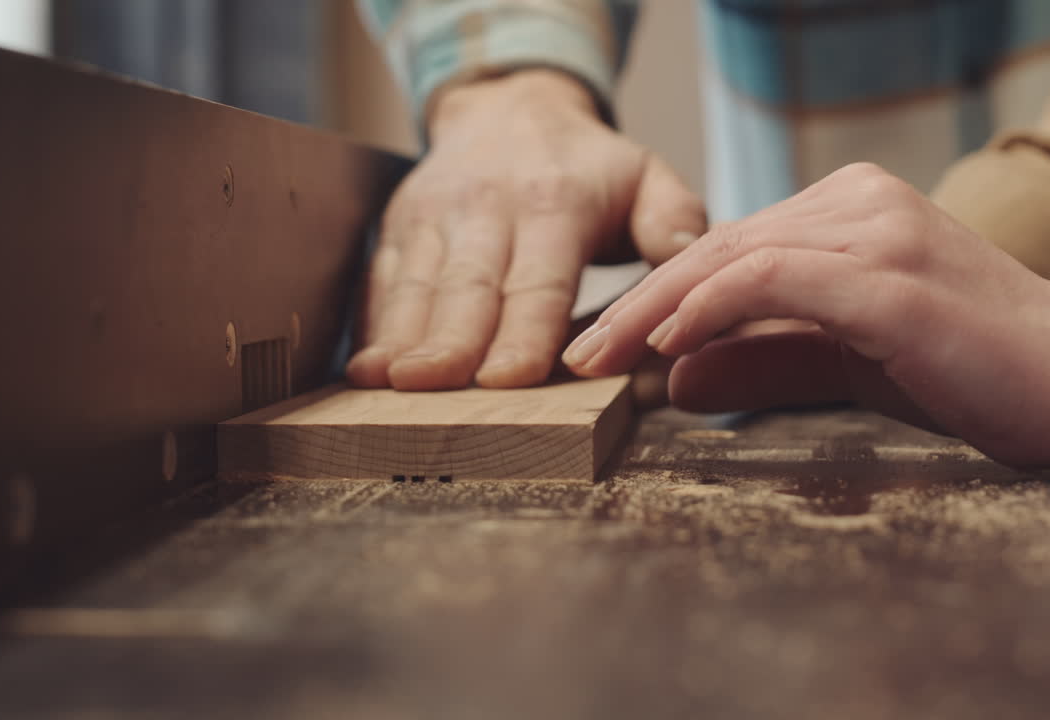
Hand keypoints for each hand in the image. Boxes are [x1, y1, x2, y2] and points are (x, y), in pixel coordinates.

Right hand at [346, 70, 705, 390]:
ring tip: (386, 385)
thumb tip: (686, 257)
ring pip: (416, 287)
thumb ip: (673, 218)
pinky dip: (372, 324)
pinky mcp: (398, 230)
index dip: (523, 333)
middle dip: (449, 343)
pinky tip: (364, 367)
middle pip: (467, 290)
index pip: (539, 282)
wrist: (509, 108)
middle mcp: (487, 210)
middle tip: (431, 390)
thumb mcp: (645, 175)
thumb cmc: (585, 166)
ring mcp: (434, 218)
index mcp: (555, 205)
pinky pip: (381, 281)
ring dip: (402, 339)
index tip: (508, 379)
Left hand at [562, 163, 1049, 465]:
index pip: (725, 247)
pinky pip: (771, 278)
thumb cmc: (965, 370)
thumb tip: (674, 376)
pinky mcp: (887, 275)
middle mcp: (857, 202)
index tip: (600, 343)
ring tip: (601, 355)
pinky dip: (707, 307)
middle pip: (715, 246)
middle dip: (636, 302)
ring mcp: (875, 231)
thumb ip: (760, 361)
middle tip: (578, 353)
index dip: (653, 294)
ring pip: (731, 256)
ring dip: (654, 307)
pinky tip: (664, 342)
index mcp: (849, 209)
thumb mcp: (839, 363)